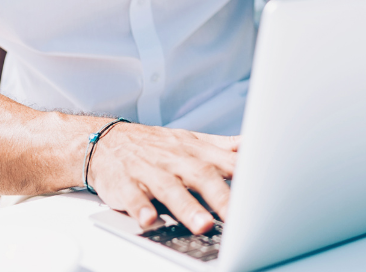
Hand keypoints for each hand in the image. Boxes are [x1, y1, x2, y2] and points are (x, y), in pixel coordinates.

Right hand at [87, 123, 239, 233]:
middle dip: (220, 196)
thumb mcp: (190, 141)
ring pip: (170, 188)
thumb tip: (252, 145)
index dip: (244, 175)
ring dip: (187, 207)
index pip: (224, 162)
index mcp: (194, 151)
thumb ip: (222, 147)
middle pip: (201, 175)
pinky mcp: (124, 184)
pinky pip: (132, 197)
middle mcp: (174, 159)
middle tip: (237, 216)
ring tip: (203, 225)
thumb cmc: (154, 145)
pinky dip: (141, 209)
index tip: (261, 191)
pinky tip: (149, 221)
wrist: (104, 141)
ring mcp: (149, 171)